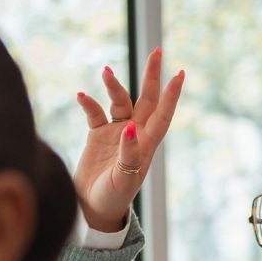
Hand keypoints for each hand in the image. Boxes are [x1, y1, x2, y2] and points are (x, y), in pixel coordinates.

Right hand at [74, 48, 183, 232]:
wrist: (93, 208)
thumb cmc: (113, 197)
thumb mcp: (124, 179)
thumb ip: (129, 154)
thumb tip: (130, 128)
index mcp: (147, 145)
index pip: (162, 114)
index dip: (172, 95)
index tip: (180, 74)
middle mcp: (135, 134)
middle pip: (146, 99)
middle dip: (151, 76)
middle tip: (157, 52)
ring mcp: (116, 132)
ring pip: (120, 101)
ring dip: (115, 87)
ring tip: (106, 72)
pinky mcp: (97, 134)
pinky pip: (95, 112)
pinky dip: (89, 103)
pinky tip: (81, 95)